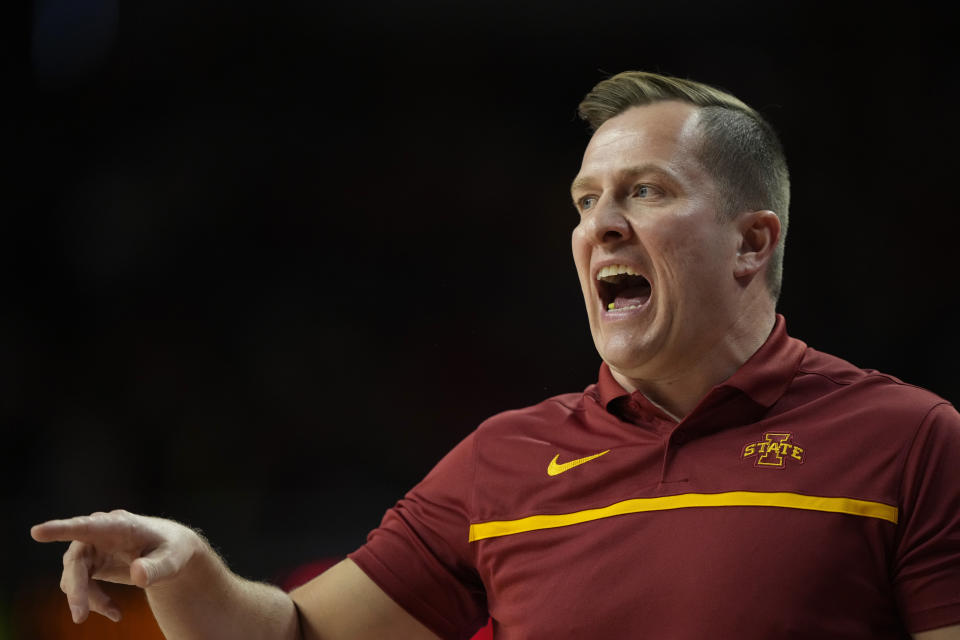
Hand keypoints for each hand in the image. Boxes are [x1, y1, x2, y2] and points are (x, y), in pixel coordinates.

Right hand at [31, 509, 201, 623]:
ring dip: (88, 598)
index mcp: (120, 525)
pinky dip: (93, 601)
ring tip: (116, 613)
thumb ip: (157, 567)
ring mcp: (92, 548)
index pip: (87, 526)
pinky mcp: (90, 562)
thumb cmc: (173, 550)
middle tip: (80, 617)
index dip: (62, 529)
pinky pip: (80, 585)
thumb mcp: (173, 560)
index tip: (37, 532)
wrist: (171, 553)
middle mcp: (100, 533)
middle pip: (76, 560)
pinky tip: (115, 612)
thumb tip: (138, 575)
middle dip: (77, 589)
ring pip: (74, 576)